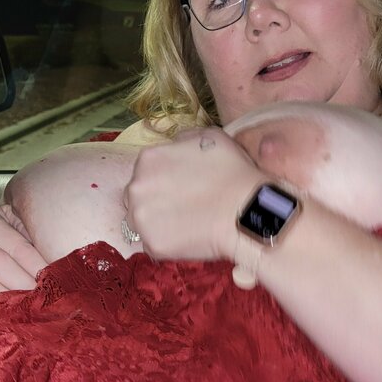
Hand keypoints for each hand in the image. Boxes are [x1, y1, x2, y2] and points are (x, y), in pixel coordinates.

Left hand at [124, 128, 261, 260]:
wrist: (246, 210)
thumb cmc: (232, 171)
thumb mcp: (209, 137)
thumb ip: (183, 139)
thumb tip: (175, 145)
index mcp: (148, 160)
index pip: (145, 172)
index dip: (164, 181)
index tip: (182, 188)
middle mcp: (136, 188)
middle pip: (137, 197)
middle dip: (155, 201)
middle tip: (182, 207)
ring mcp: (141, 219)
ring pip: (141, 222)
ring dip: (157, 223)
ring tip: (185, 224)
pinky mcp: (152, 245)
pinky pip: (153, 245)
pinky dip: (167, 243)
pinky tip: (188, 237)